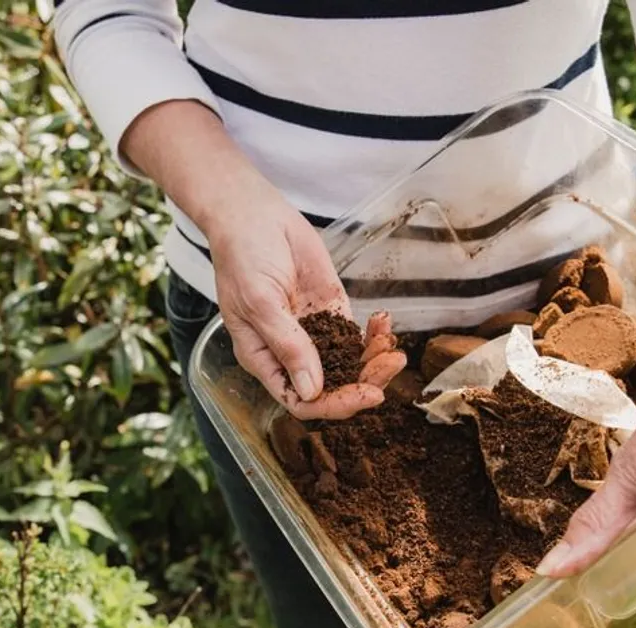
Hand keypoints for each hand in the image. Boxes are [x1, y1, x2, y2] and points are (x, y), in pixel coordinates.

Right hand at [207, 186, 405, 419]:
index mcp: (264, 359)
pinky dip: (374, 334)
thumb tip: (311, 390)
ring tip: (393, 347)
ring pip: (348, 363)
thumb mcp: (260, 303)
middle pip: (331, 387)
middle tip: (391, 365)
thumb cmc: (242, 257)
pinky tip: (384, 323)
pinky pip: (356, 334)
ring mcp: (313, 332)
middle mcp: (290, 352)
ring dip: (374, 360)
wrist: (253, 214)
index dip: (333, 405)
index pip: (300, 400)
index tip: (365, 394)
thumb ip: (287, 345)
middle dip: (364, 382)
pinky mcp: (331, 310)